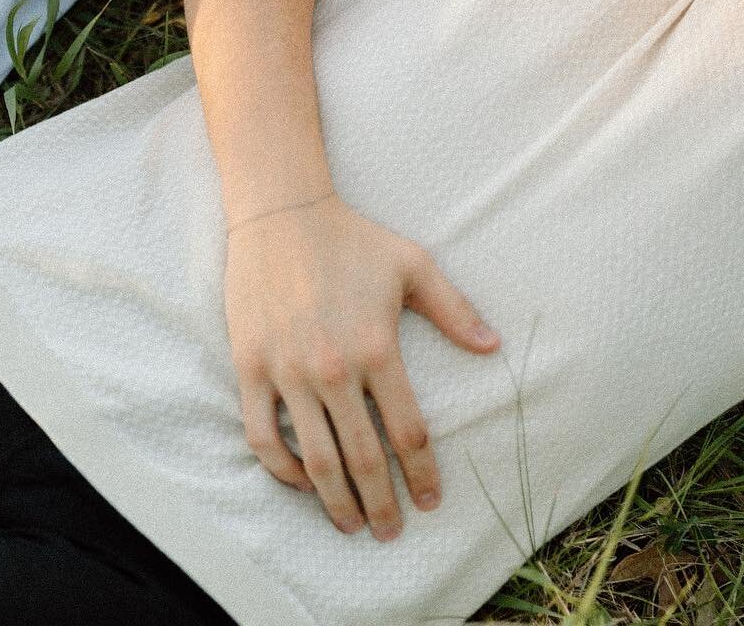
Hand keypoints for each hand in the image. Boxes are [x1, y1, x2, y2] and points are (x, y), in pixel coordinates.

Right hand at [224, 194, 498, 538]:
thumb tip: (492, 347)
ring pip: (314, 460)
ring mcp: (288, 370)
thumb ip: (454, 309)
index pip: (408, 432)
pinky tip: (302, 482)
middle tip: (391, 531)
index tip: (429, 502)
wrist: (281, 212)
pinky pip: (263, 437)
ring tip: (349, 524)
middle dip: (380, 505)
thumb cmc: (352, 238)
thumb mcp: (412, 264)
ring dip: (334, 503)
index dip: (422, 475)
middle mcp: (333, 367)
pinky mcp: (251, 367)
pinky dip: (282, 470)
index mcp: (377, 346)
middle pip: (362, 459)